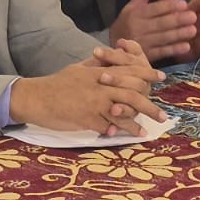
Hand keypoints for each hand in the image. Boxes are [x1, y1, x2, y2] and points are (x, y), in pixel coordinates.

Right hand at [9, 54, 164, 135]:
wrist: (36, 97)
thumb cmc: (57, 83)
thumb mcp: (78, 69)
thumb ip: (96, 67)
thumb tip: (111, 63)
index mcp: (97, 72)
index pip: (127, 69)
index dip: (146, 74)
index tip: (161, 78)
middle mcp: (98, 85)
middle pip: (131, 91)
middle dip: (149, 104)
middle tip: (163, 115)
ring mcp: (92, 101)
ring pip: (122, 109)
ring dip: (138, 121)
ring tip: (149, 130)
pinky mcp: (86, 117)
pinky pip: (107, 125)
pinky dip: (119, 131)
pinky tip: (127, 136)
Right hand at [108, 0, 197, 62]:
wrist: (112, 46)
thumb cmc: (125, 24)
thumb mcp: (130, 7)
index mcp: (135, 14)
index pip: (155, 8)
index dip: (169, 6)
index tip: (184, 3)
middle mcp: (138, 27)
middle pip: (160, 23)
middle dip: (177, 20)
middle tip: (193, 16)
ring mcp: (142, 42)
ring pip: (163, 38)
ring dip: (178, 34)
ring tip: (193, 30)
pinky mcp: (146, 56)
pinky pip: (161, 52)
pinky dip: (173, 50)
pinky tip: (186, 47)